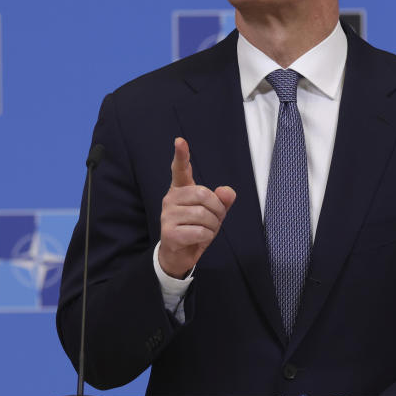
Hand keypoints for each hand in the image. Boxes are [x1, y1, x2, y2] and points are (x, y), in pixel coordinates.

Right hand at [159, 137, 235, 278]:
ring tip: (206, 230)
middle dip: (217, 210)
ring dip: (213, 226)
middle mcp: (171, 199)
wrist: (178, 255)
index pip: (180, 169)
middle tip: (215, 220)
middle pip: (204, 195)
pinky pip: (199, 231)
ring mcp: (167, 215)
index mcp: (180, 190)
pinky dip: (206, 237)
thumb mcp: (213, 214)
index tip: (180, 141)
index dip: (181, 155)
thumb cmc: (195, 229)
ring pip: (203, 215)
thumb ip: (222, 200)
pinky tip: (199, 239)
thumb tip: (227, 191)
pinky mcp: (169, 232)